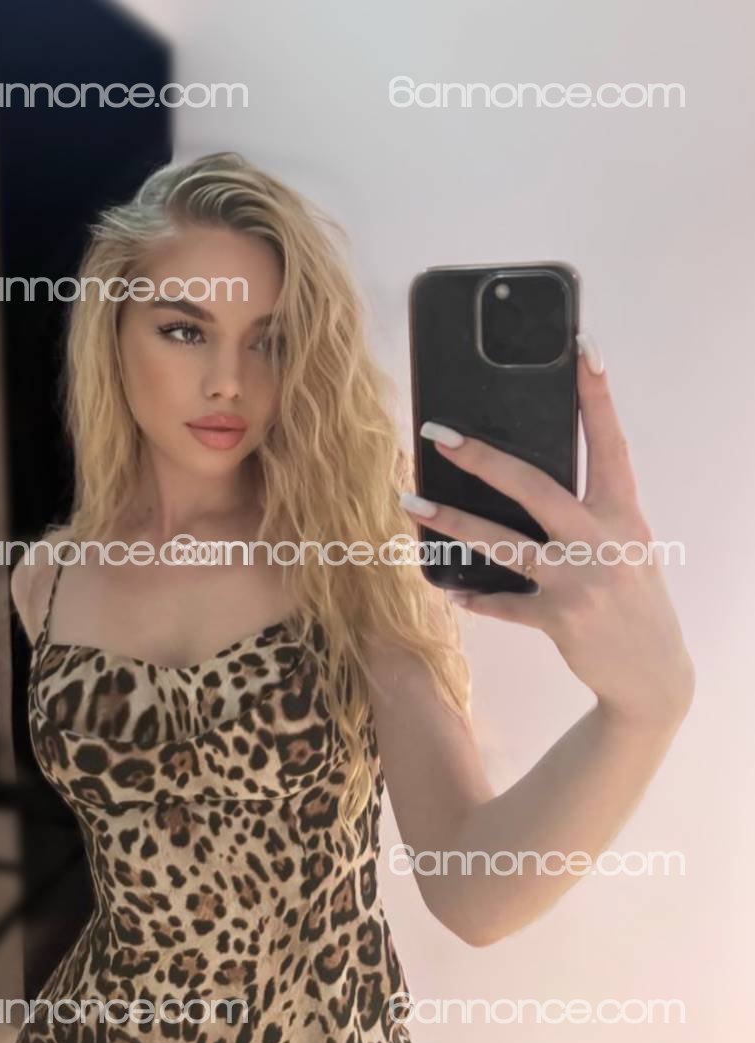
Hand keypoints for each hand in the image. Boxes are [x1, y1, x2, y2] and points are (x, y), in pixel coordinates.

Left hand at [400, 333, 695, 731]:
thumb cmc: (635, 598)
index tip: (582, 346)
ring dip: (450, 522)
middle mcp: (603, 541)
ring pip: (502, 543)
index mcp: (624, 514)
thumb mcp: (627, 546)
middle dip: (482, 458)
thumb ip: (590, 514)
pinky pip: (503, 604)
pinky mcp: (558, 620)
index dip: (596, 395)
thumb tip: (525, 483)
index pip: (610, 443)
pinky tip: (453, 594)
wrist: (653, 675)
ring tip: (409, 502)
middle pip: (535, 487)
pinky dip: (477, 599)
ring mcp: (579, 582)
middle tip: (438, 435)